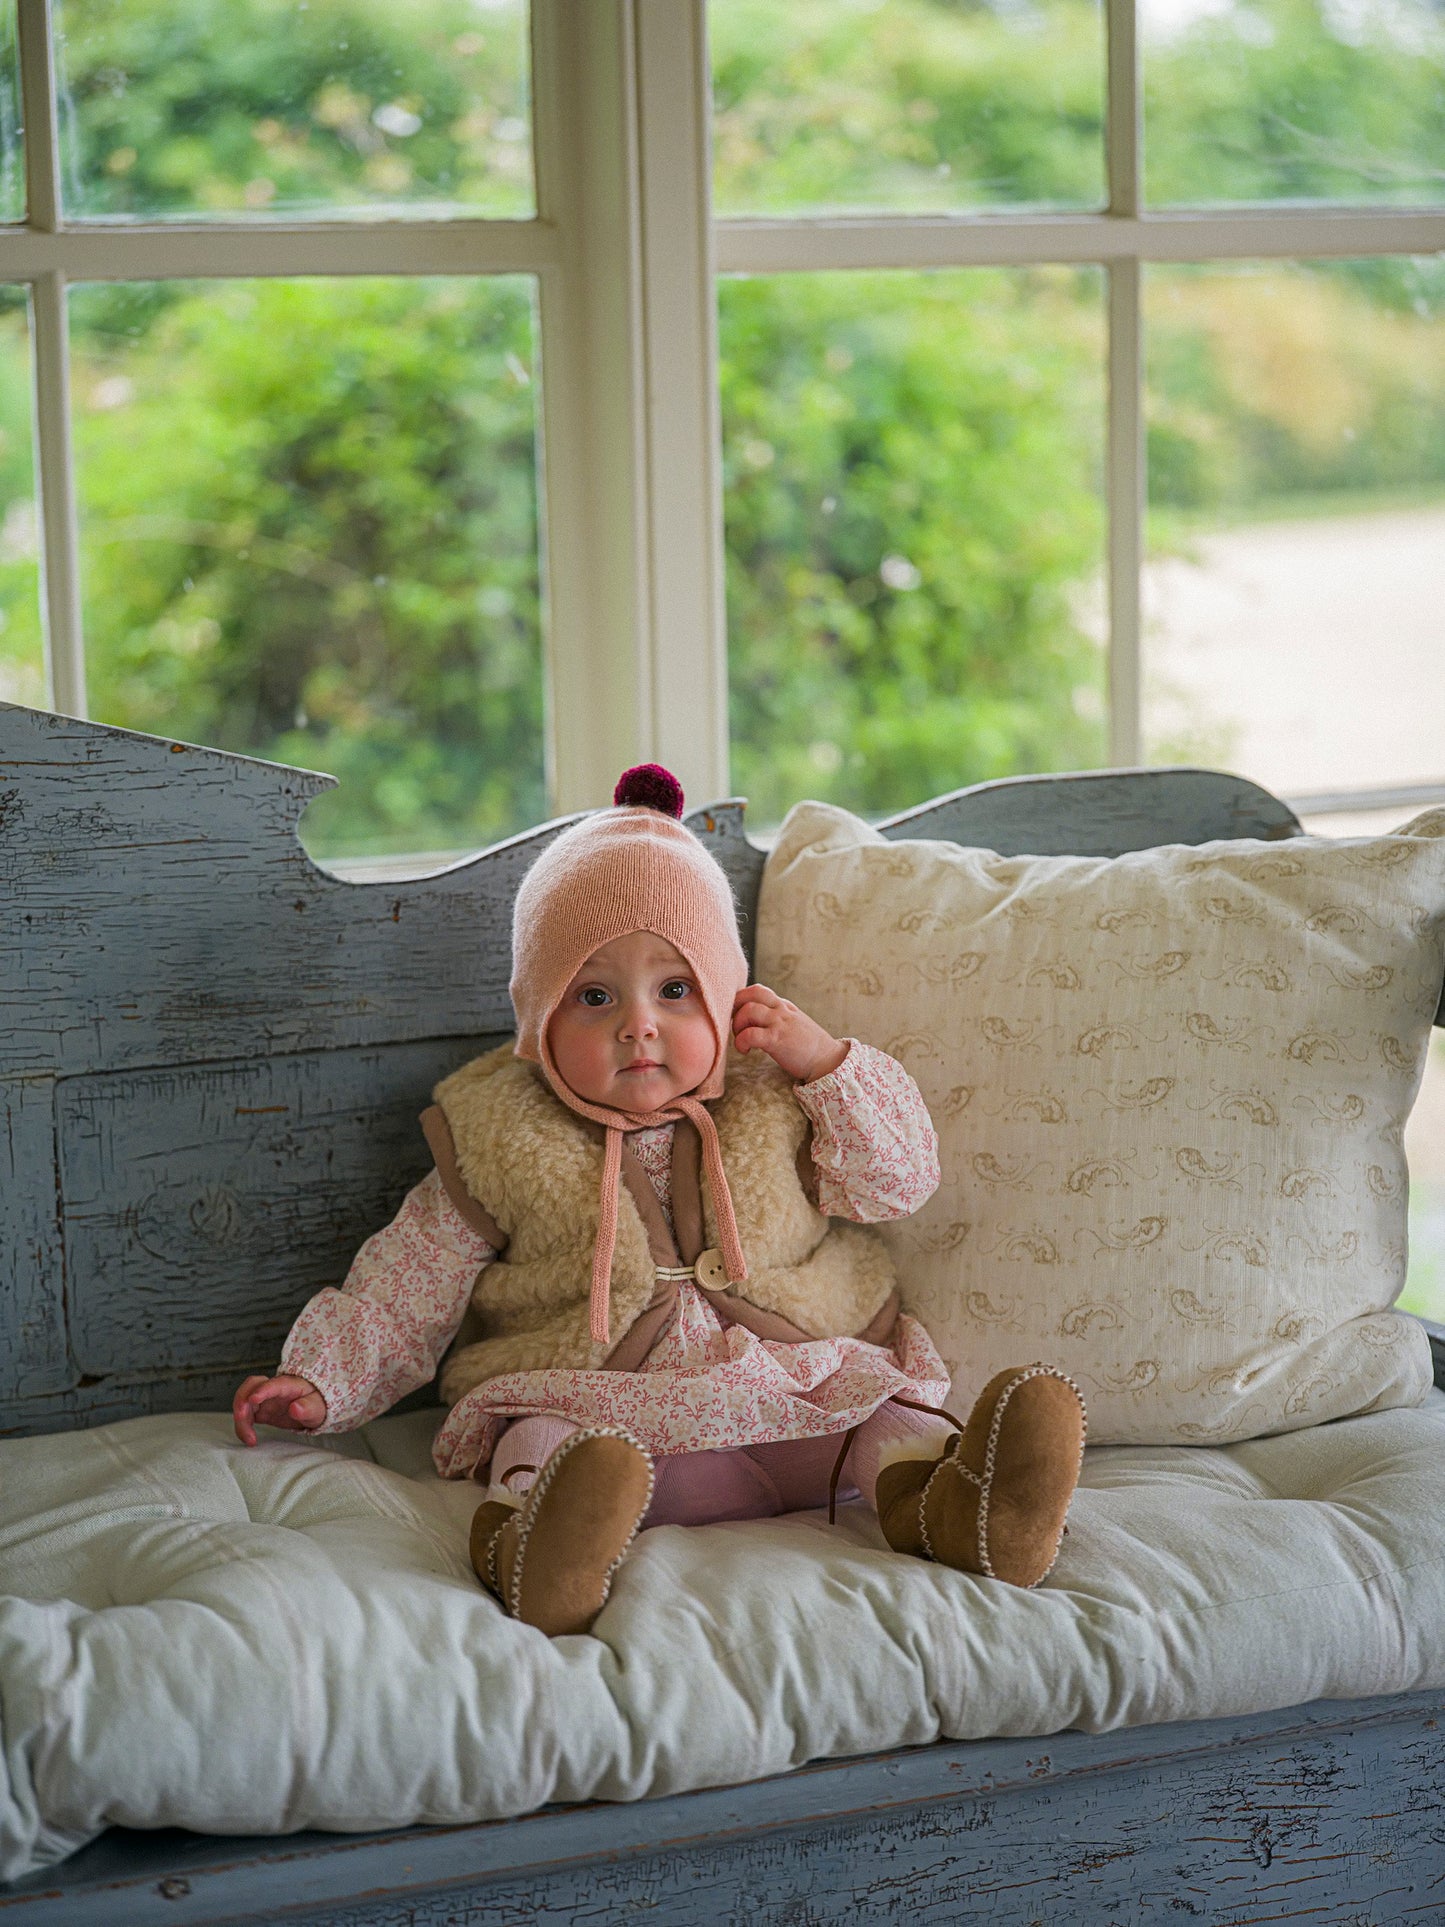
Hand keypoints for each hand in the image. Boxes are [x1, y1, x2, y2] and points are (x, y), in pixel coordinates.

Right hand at [233, 1373, 326, 1445]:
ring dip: (241, 1419)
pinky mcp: (259, 1410)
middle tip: (241, 1419)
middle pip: (251, 1386)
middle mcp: (273, 1389)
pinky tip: (249, 1438)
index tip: (253, 1399)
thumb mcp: (317, 1408)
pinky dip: (242, 1426)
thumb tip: (295, 1408)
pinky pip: (245, 1414)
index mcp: (289, 1385)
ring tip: (250, 1439)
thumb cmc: (315, 1403)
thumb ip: (308, 1407)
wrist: (312, 1408)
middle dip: (242, 1401)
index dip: (262, 1390)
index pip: (274, 1384)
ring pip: (244, 1401)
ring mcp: (264, 1399)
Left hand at [732, 983, 848, 1083]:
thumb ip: (778, 1017)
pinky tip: (745, 1051)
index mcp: (784, 1005)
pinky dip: (741, 1041)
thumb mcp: (794, 1023)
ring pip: (748, 1010)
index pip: (758, 990)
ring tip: (740, 1039)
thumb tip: (756, 1019)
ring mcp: (780, 1023)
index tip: (739, 1017)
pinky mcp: (777, 1040)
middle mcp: (781, 1010)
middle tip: (736, 1026)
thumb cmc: (809, 1047)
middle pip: (751, 993)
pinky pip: (750, 1034)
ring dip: (737, 1025)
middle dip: (736, 1007)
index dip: (742, 1001)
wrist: (828, 1061)